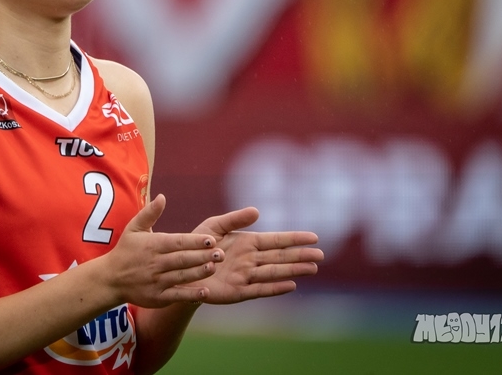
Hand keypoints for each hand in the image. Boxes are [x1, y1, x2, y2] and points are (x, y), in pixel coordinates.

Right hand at [103, 195, 222, 308]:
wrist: (110, 279)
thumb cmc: (125, 250)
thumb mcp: (134, 228)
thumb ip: (149, 213)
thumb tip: (162, 197)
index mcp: (153, 245)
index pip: (177, 242)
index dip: (194, 241)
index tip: (211, 239)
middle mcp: (155, 263)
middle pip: (183, 259)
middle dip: (202, 256)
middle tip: (221, 254)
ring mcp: (156, 281)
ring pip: (181, 276)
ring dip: (199, 273)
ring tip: (214, 267)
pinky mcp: (157, 297)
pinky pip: (176, 295)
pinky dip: (190, 294)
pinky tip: (205, 291)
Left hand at [191, 207, 322, 303]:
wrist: (180, 268)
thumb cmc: (197, 245)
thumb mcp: (214, 226)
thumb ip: (234, 219)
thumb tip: (257, 211)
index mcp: (247, 242)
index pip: (276, 240)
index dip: (294, 238)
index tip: (314, 237)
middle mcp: (251, 260)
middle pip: (280, 257)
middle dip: (300, 256)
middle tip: (321, 255)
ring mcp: (246, 276)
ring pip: (274, 272)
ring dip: (293, 271)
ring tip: (312, 268)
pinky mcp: (237, 291)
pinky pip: (259, 289)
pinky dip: (275, 287)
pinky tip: (291, 285)